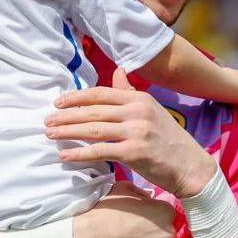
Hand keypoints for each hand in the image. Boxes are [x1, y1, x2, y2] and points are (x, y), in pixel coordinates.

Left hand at [45, 68, 217, 198]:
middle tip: (47, 121)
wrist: (190, 166)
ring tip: (50, 135)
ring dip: (68, 132)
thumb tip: (117, 71)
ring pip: (94, 129)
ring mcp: (136, 131)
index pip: (100, 94)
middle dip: (66, 116)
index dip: (76, 97)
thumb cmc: (168, 139)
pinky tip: (65, 155)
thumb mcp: (151, 110)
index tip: (57, 102)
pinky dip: (80, 153)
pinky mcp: (134, 152)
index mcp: (139, 99)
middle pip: (93, 111)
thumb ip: (130, 92)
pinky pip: (100, 151)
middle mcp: (137, 111)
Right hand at [72, 182, 173, 237]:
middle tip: (135, 225)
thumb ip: (141, 192)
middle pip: (164, 226)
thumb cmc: (110, 210)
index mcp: (165, 210)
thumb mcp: (124, 188)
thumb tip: (148, 198)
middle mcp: (168, 230)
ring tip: (132, 235)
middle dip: (152, 225)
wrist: (95, 233)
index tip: (140, 214)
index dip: (151, 211)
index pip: (164, 210)